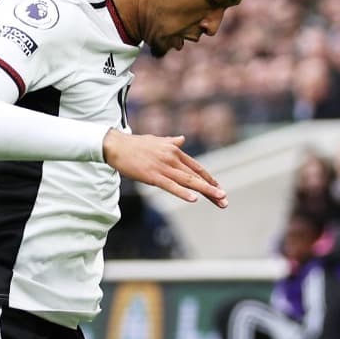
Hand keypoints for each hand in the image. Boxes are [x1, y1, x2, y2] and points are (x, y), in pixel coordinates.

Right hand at [102, 129, 226, 206]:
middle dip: (211, 188)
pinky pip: (171, 186)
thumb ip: (171, 141)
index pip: (196, 166)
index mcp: (173, 150)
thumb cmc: (134, 144)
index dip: (208, 178)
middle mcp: (172, 158)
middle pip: (195, 176)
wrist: (116, 145)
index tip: (218, 187)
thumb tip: (182, 139)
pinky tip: (194, 199)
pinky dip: (183, 193)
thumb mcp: (156, 140)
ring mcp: (163, 167)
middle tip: (224, 199)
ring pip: (188, 181)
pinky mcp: (152, 176)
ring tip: (219, 199)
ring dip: (205, 191)